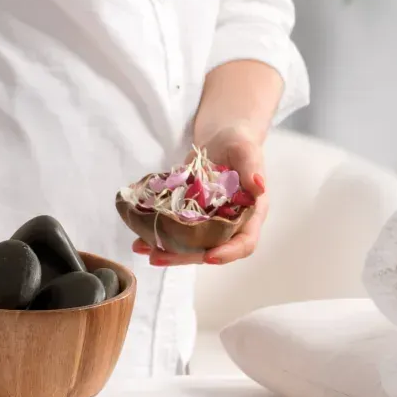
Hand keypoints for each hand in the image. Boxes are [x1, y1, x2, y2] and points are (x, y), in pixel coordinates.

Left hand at [133, 124, 268, 266]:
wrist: (220, 140)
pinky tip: (138, 238)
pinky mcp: (190, 216)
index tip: (209, 257)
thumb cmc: (239, 144)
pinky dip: (157, 234)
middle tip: (157, 257)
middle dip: (184, 257)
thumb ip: (251, 167)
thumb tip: (259, 186)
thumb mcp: (246, 151)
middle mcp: (229, 224)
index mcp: (250, 214)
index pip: (245, 242)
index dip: (229, 253)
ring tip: (141, 248)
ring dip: (166, 250)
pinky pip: (175, 230)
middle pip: (210, 249)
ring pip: (189, 245)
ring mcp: (208, 222)